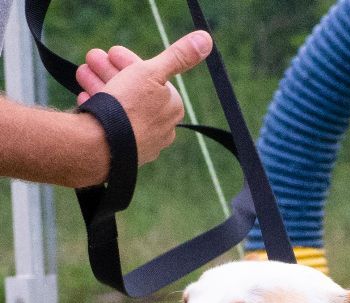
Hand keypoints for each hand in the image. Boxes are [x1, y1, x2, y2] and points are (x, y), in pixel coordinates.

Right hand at [75, 31, 211, 166]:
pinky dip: (99, 107)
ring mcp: (142, 142)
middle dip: (111, 71)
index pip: (151, 78)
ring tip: (82, 73)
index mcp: (172, 109)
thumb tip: (205, 41)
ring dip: (100, 84)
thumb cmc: (130, 106)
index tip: (111, 52)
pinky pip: (111, 123)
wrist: (104, 143)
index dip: (128, 62)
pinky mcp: (123, 151)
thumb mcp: (153, 72)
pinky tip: (86, 97)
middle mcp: (161, 128)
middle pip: (134, 91)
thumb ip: (178, 56)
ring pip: (120, 106)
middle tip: (92, 58)